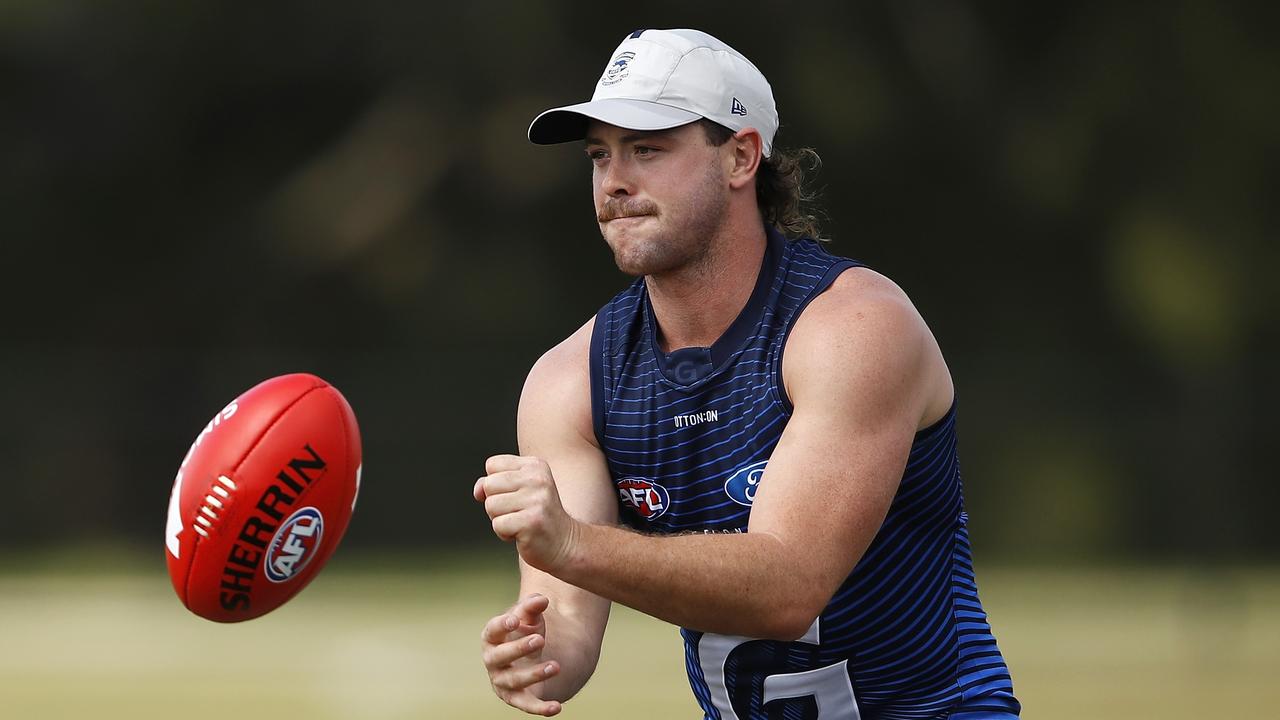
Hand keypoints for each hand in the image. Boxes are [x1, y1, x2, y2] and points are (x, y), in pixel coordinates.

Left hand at [474, 455, 579, 571]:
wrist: (564, 543)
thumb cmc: (535, 515)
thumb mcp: (516, 491)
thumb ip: (493, 483)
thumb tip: (478, 491)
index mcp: (535, 465)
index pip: (492, 464)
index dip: (495, 484)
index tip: (515, 495)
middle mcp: (538, 479)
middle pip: (489, 485)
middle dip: (495, 503)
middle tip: (517, 512)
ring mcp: (537, 500)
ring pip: (491, 506)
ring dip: (500, 519)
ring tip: (520, 522)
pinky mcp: (532, 521)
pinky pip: (498, 525)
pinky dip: (504, 533)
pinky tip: (522, 534)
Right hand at [480, 594, 562, 715]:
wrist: (534, 654)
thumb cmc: (526, 631)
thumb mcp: (530, 617)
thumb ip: (533, 606)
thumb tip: (542, 599)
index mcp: (492, 637)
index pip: (492, 631)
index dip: (501, 626)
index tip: (514, 620)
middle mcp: (493, 661)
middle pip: (500, 657)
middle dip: (518, 649)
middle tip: (540, 639)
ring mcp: (502, 681)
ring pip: (514, 681)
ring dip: (534, 674)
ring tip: (555, 666)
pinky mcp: (516, 698)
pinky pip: (526, 705)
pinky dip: (540, 708)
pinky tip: (556, 707)